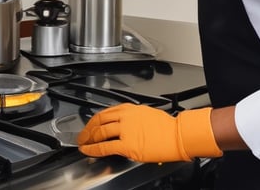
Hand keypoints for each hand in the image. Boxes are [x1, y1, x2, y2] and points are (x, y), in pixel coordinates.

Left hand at [77, 104, 222, 162]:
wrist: (177, 135)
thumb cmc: (167, 127)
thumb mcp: (147, 114)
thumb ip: (133, 117)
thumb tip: (125, 124)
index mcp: (130, 109)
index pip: (105, 112)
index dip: (94, 119)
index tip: (90, 124)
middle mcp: (125, 117)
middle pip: (99, 120)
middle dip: (88, 128)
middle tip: (82, 135)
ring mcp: (125, 130)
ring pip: (100, 132)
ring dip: (88, 138)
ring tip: (83, 143)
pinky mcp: (127, 144)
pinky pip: (105, 146)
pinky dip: (93, 149)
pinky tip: (88, 151)